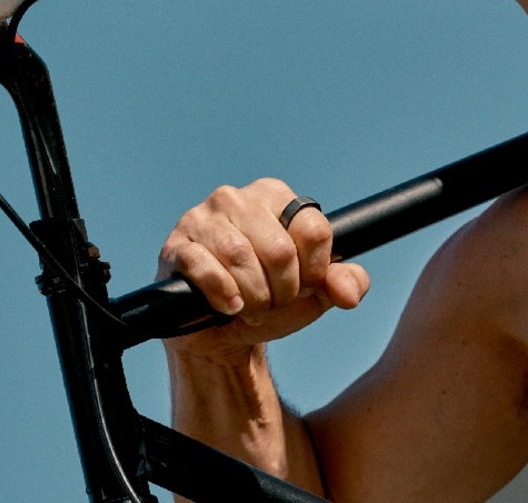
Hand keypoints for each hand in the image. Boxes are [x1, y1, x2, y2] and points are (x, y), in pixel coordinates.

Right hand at [158, 178, 368, 363]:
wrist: (224, 331)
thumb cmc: (271, 298)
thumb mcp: (315, 292)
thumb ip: (345, 283)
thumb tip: (350, 292)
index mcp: (276, 196)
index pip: (314, 230)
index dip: (314, 271)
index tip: (303, 285)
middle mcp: (239, 198)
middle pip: (280, 250)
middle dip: (282, 291)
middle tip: (273, 303)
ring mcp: (203, 218)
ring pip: (241, 258)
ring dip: (254, 298)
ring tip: (252, 308)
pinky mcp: (178, 246)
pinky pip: (205, 268)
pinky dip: (223, 295)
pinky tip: (229, 307)